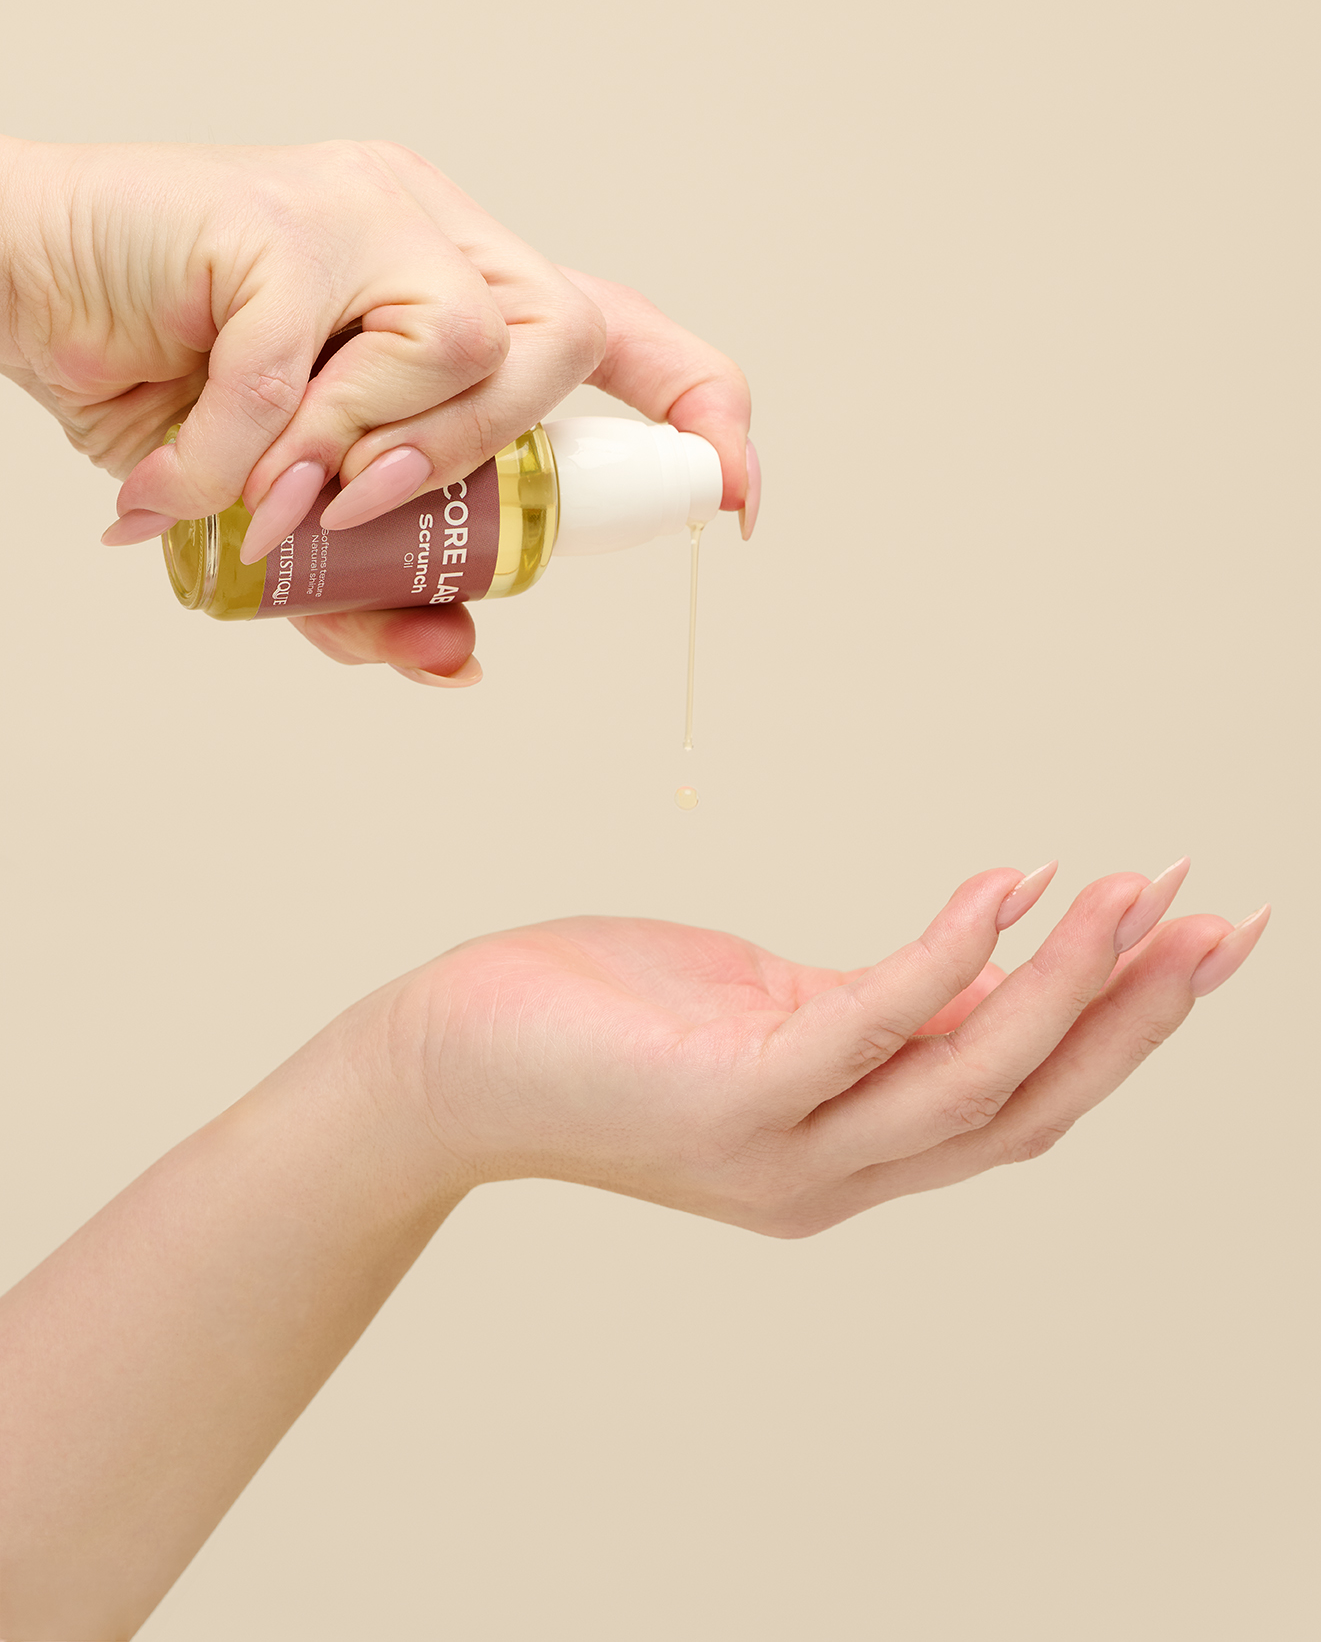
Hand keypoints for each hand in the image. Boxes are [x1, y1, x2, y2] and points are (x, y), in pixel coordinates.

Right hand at [0, 137, 753, 683]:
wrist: (17, 293)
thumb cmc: (161, 387)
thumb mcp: (287, 525)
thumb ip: (370, 592)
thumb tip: (462, 660)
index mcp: (458, 291)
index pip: (616, 333)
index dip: (700, 407)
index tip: (735, 496)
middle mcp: (432, 232)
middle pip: (560, 340)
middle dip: (486, 461)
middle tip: (372, 514)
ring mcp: (362, 207)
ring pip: (463, 339)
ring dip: (369, 457)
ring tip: (275, 505)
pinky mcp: (276, 213)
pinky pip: (300, 368)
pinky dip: (240, 461)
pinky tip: (176, 498)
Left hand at [0, 859, 1267, 1629]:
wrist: (448, 1065)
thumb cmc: (601, 1024)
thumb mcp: (763, 1015)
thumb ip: (869, 1008)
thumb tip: (977, 950)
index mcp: (854, 1146)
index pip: (1025, 1098)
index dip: (1127, 1029)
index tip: (1202, 943)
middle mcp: (838, 1168)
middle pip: (1029, 1100)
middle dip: (1137, 1010)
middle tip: (1222, 919)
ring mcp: (788, 1144)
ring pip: (970, 1072)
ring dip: (1069, 978)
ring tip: (1137, 887)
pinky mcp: (730, 1095)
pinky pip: (868, 1026)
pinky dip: (949, 956)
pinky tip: (1004, 886)